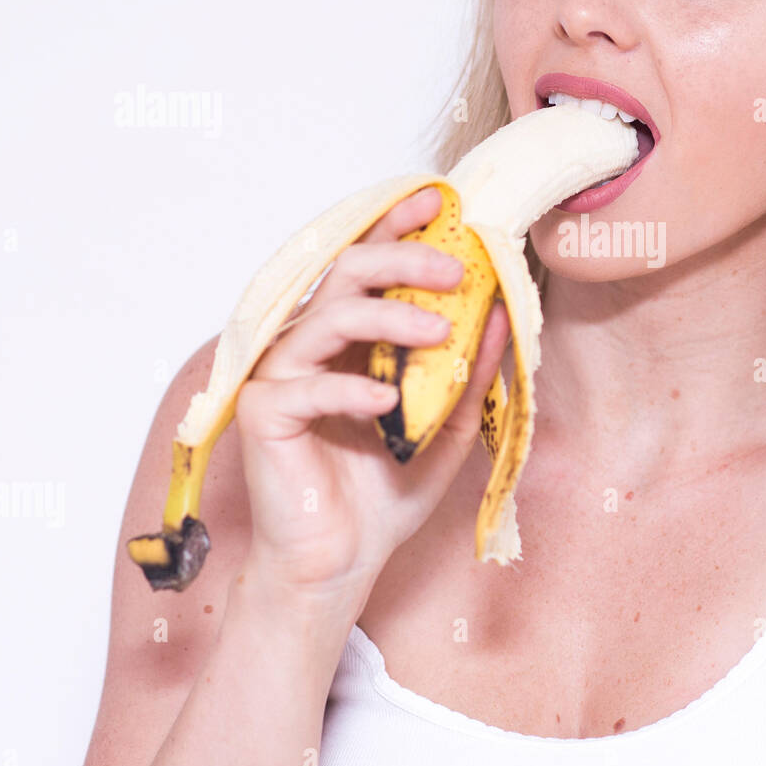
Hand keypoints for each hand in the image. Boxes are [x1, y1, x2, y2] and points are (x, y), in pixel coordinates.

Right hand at [233, 186, 510, 608]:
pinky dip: (350, 391)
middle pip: (346, 274)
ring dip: (386, 316)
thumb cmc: (385, 493)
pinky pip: (306, 387)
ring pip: (327, 319)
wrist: (341, 564)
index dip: (398, 227)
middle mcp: (312, 346)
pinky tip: (385, 407)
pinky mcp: (265, 415)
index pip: (370, 266)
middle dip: (401, 259)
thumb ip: (471, 372)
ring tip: (437, 330)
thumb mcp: (448, 427)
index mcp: (352, 342)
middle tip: (455, 268)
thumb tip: (501, 310)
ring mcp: (283, 377)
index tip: (441, 202)